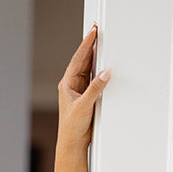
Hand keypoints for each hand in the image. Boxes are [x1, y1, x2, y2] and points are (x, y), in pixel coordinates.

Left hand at [57, 24, 109, 147]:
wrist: (73, 142)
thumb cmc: (72, 126)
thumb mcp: (84, 105)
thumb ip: (95, 89)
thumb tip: (105, 73)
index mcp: (67, 84)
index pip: (78, 59)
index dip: (86, 44)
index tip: (93, 31)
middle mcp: (72, 84)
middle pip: (83, 60)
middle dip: (90, 45)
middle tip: (97, 30)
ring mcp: (79, 89)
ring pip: (88, 67)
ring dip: (95, 55)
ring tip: (102, 41)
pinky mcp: (86, 95)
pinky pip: (94, 77)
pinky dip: (99, 68)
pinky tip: (105, 62)